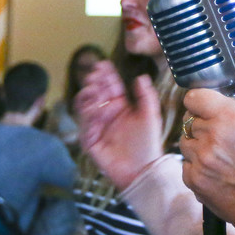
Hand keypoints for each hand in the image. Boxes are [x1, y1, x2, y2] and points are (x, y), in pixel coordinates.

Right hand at [74, 62, 163, 190]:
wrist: (142, 169)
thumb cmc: (148, 144)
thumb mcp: (150, 116)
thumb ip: (146, 95)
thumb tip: (140, 76)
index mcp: (120, 107)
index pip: (110, 87)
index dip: (106, 75)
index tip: (103, 64)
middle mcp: (106, 114)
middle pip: (95, 93)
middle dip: (93, 82)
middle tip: (95, 75)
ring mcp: (96, 126)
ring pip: (85, 106)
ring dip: (88, 95)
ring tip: (94, 90)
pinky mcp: (89, 140)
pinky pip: (84, 124)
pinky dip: (89, 115)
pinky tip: (96, 109)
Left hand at [180, 88, 234, 234]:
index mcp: (232, 117)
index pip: (195, 96)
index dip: (201, 102)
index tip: (206, 108)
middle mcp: (212, 135)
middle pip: (190, 120)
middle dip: (203, 125)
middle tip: (221, 138)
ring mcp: (200, 158)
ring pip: (185, 141)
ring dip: (197, 146)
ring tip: (219, 158)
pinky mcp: (193, 179)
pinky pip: (186, 164)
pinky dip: (196, 167)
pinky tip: (216, 174)